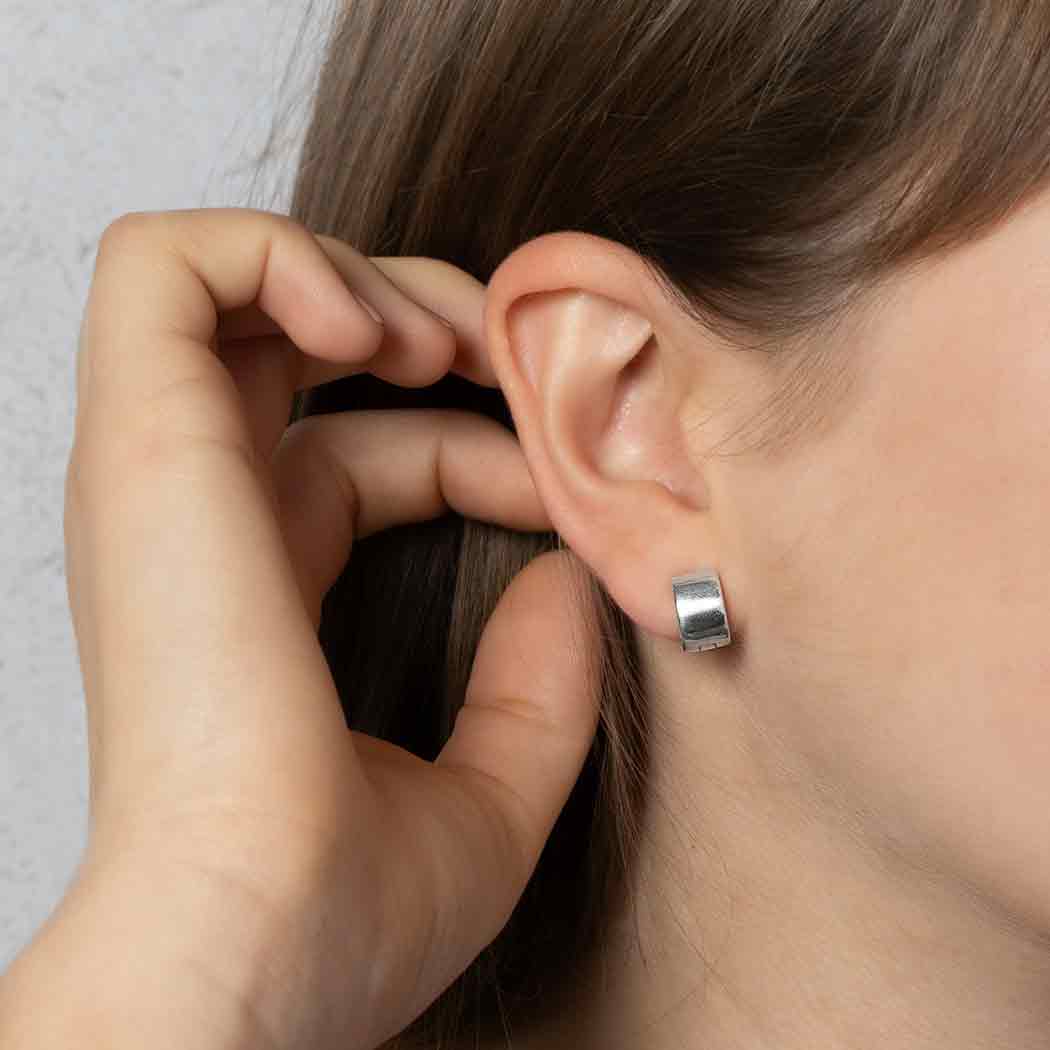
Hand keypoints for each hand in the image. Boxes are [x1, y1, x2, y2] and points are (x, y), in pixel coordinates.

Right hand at [1, 208, 598, 1049]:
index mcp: (257, 581)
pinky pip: (167, 270)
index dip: (484, 447)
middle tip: (512, 358)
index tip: (570, 489)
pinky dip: (280, 255)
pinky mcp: (144, 438)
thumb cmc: (343, 904)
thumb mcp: (485, 793)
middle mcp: (198, 512)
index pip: (367, 454)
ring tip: (446, 341)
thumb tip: (566, 584)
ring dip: (356, 274)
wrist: (252, 950)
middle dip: (421, 317)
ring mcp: (163, 469)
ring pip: (229, 281)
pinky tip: (383, 330)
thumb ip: (535, 687)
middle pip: (294, 342)